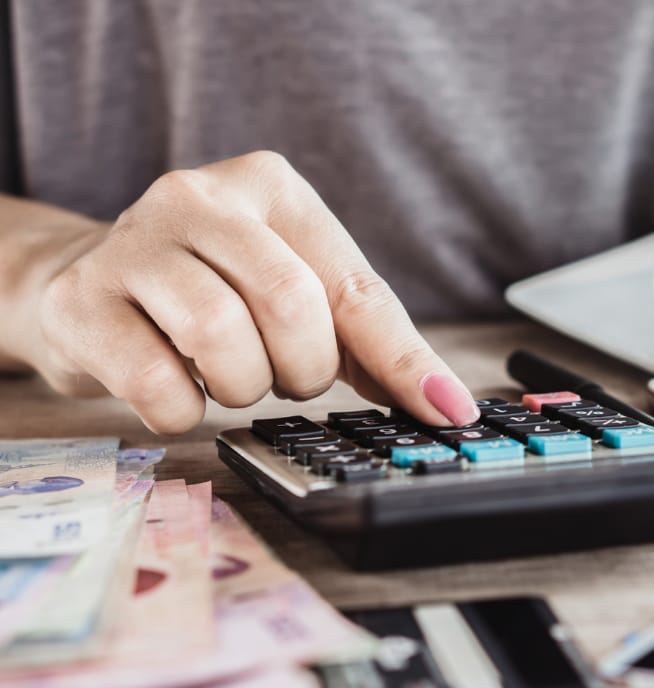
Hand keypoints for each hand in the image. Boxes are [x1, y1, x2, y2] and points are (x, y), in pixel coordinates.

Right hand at [10, 151, 479, 433]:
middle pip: (289, 304)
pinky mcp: (83, 303)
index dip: (404, 359)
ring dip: (242, 386)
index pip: (356, 287)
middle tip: (283, 374)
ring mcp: (134, 244)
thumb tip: (443, 404)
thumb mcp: (298, 296)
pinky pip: (158, 385)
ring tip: (231, 375)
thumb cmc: (217, 291)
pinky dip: (184, 410)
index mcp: (273, 189)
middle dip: (302, 369)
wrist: (91, 286)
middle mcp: (200, 198)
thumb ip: (368, 342)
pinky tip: (179, 387)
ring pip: (219, 336)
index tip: (449, 412)